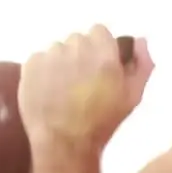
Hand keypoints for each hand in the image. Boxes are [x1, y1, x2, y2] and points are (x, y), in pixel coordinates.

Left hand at [18, 25, 154, 153]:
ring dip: (62, 62)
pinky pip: (40, 59)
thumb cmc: (104, 121)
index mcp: (103, 51)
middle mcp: (75, 46)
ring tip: (64, 88)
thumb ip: (141, 64)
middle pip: (78, 39)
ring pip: (58, 49)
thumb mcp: (133, 96)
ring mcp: (50, 55)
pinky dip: (44, 70)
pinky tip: (49, 90)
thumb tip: (140, 40)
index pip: (99, 31)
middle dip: (81, 54)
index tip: (100, 65)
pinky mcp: (30, 65)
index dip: (100, 46)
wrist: (65, 141)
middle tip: (83, 80)